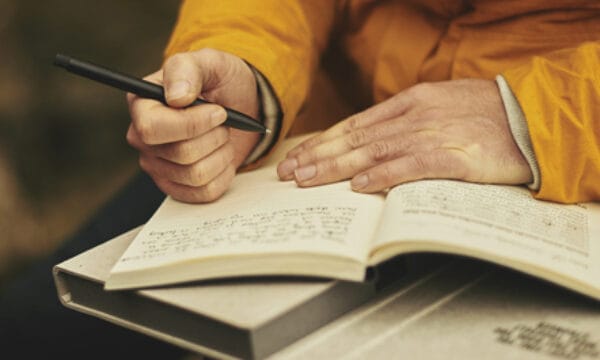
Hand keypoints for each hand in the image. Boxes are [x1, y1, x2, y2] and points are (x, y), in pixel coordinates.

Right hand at [127, 49, 260, 202]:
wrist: (240, 105)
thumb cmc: (219, 81)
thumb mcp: (209, 62)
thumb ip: (187, 69)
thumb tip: (176, 97)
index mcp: (142, 105)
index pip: (152, 129)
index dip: (191, 124)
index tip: (218, 111)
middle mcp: (143, 138)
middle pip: (181, 154)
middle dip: (214, 137)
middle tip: (223, 121)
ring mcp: (158, 166)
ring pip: (196, 175)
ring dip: (221, 154)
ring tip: (222, 137)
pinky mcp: (177, 186)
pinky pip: (205, 193)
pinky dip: (224, 174)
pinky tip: (222, 156)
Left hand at [277, 79, 532, 191]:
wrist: (530, 117)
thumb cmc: (485, 114)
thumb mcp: (439, 108)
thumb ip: (405, 123)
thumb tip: (370, 144)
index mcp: (409, 104)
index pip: (354, 125)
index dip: (323, 142)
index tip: (298, 157)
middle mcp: (414, 117)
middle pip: (355, 139)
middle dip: (317, 157)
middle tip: (288, 173)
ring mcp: (433, 134)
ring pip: (374, 152)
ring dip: (337, 167)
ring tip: (308, 180)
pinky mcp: (455, 156)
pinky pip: (412, 166)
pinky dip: (384, 175)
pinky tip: (360, 185)